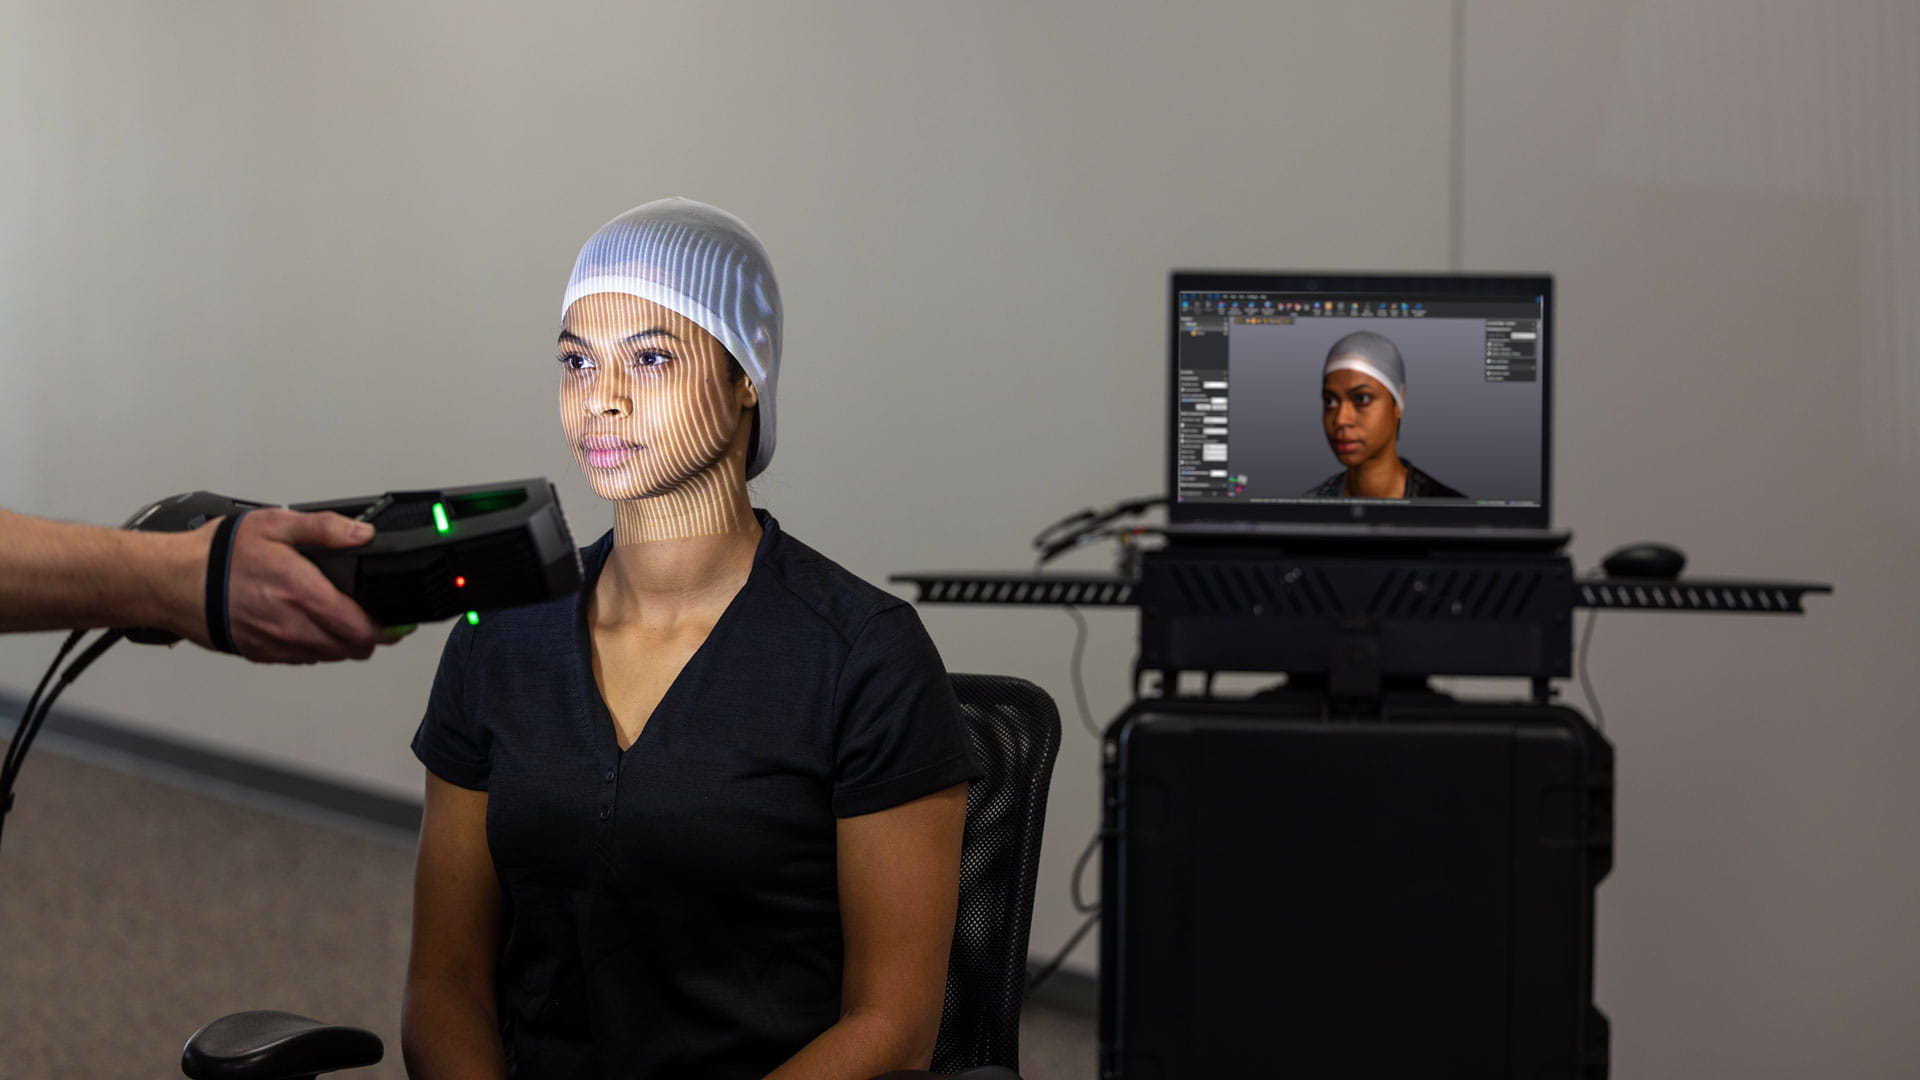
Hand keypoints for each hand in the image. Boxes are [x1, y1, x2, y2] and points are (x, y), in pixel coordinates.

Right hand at [186, 509, 409, 663]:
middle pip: (352, 648)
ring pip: (330, 656)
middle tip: (375, 618)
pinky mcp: (263, 654)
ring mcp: (277, 644)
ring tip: (346, 620)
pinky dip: (317, 647)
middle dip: (370, 635)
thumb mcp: (275, 525)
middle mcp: (293, 626)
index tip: (398, 620)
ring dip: (344, 643)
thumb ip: (325, 529)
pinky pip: (304, 659)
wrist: (174, 583)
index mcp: (303, 594)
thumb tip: (363, 533)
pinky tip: (313, 626)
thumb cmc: (220, 555)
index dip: (387, 627)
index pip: (362, 629)